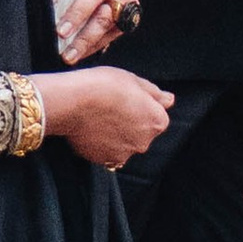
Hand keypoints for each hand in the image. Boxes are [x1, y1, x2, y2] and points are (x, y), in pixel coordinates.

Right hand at [40, 66, 176, 167]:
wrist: (72, 102)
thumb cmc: (104, 86)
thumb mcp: (134, 80)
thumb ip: (155, 94)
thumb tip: (169, 100)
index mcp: (157, 121)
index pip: (156, 116)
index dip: (140, 105)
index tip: (124, 98)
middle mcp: (144, 142)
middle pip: (140, 132)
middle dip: (130, 123)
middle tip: (110, 107)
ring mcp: (123, 154)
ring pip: (123, 143)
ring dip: (115, 134)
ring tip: (97, 118)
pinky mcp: (102, 161)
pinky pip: (105, 151)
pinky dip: (100, 143)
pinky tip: (90, 128)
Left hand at [53, 0, 139, 64]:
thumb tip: (47, 15)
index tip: (52, 11)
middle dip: (76, 16)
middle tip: (61, 33)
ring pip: (106, 17)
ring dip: (85, 38)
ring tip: (69, 54)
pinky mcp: (132, 12)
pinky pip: (113, 32)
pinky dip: (94, 45)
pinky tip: (80, 53)